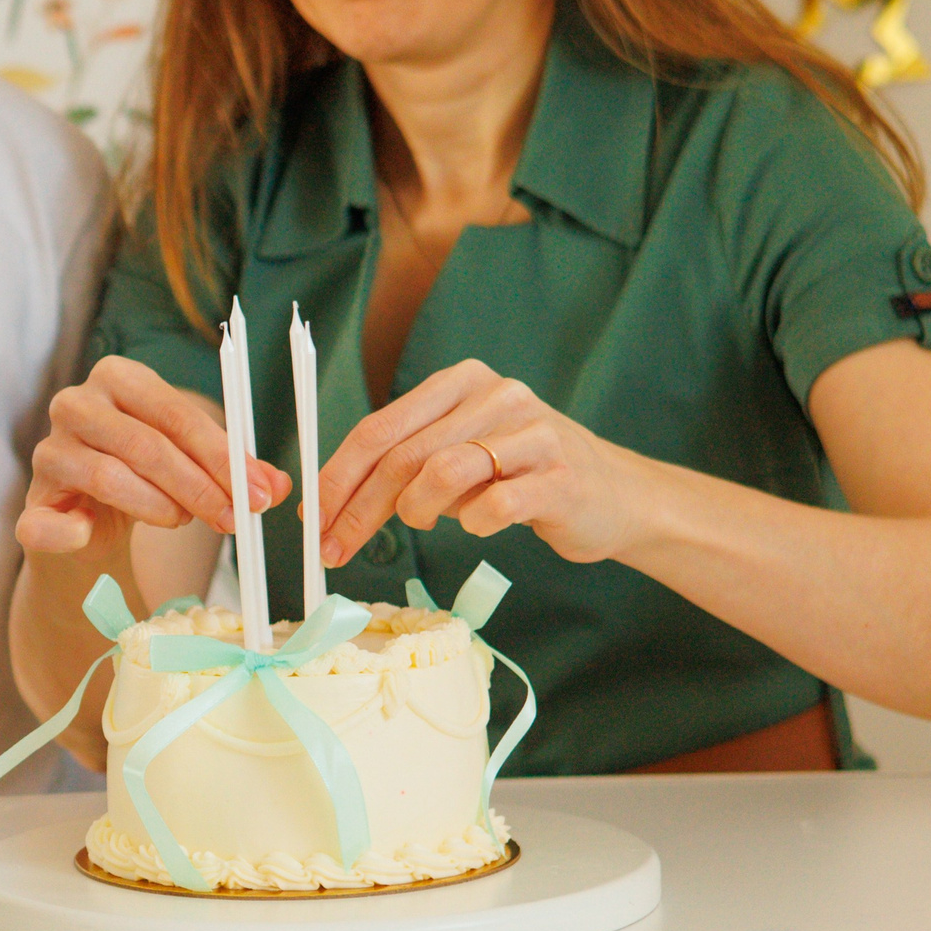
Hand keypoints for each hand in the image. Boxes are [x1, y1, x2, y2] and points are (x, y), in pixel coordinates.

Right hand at [16, 356, 289, 553]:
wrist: (85, 520)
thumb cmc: (143, 477)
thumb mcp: (189, 463)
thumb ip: (231, 469)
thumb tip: (278, 486)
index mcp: (117, 378)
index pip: (175, 413)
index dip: (222, 455)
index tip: (260, 493)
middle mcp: (75, 405)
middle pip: (144, 444)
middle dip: (200, 486)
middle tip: (237, 518)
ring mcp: (46, 453)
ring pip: (107, 476)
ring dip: (158, 506)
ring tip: (185, 522)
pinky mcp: (30, 505)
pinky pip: (45, 520)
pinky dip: (69, 531)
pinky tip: (90, 535)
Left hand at [317, 359, 639, 565]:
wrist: (617, 494)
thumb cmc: (522, 476)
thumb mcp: (460, 456)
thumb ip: (406, 465)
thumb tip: (332, 503)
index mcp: (461, 382)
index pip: (380, 428)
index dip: (338, 476)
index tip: (312, 518)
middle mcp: (496, 396)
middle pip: (402, 455)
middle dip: (359, 508)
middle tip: (335, 548)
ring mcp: (532, 433)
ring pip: (441, 473)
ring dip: (416, 513)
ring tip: (424, 525)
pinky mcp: (561, 477)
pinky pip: (494, 506)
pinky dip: (473, 525)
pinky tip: (479, 526)